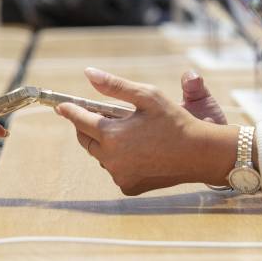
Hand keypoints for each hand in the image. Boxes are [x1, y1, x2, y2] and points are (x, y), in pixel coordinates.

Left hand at [54, 67, 237, 194]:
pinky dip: (118, 158)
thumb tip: (88, 73)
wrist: (200, 154)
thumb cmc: (175, 121)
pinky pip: (115, 169)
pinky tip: (134, 148)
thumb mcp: (146, 96)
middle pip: (86, 140)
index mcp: (112, 135)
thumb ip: (114, 86)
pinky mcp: (129, 186)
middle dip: (86, 126)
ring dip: (104, 142)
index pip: (80, 120)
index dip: (70, 111)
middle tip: (93, 114)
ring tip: (121, 130)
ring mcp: (119, 175)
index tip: (62, 106)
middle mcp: (111, 159)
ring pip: (100, 155)